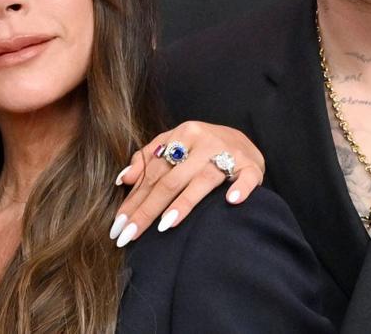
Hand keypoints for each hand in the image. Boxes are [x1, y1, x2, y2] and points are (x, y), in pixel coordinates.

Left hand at [109, 121, 264, 246]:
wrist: (243, 141)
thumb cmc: (201, 148)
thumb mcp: (174, 144)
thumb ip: (148, 159)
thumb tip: (123, 179)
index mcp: (183, 134)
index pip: (153, 172)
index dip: (134, 199)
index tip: (118, 225)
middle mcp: (204, 142)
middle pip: (171, 180)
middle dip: (147, 209)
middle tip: (129, 235)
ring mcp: (230, 153)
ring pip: (203, 180)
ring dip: (183, 203)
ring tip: (165, 225)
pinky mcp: (252, 166)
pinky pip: (247, 178)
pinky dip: (240, 189)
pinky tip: (230, 201)